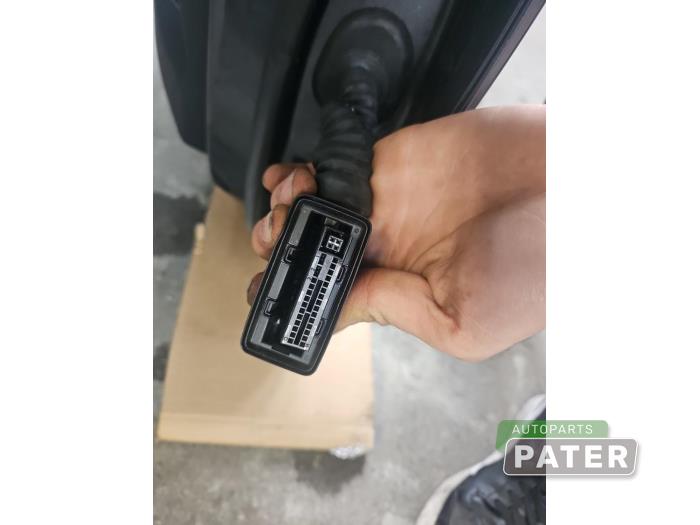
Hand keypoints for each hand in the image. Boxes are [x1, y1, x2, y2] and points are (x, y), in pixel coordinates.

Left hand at [248, 105, 544, 360]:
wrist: (574, 191)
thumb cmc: (538, 270)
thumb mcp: (463, 322)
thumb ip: (393, 310)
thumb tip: (335, 306)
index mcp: (409, 291)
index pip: (341, 294)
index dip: (301, 292)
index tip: (267, 292)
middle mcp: (396, 248)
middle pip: (320, 247)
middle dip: (286, 246)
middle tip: (273, 243)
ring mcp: (392, 202)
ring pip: (321, 205)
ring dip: (290, 208)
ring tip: (281, 210)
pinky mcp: (395, 160)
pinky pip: (338, 165)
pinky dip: (308, 172)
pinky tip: (292, 178)